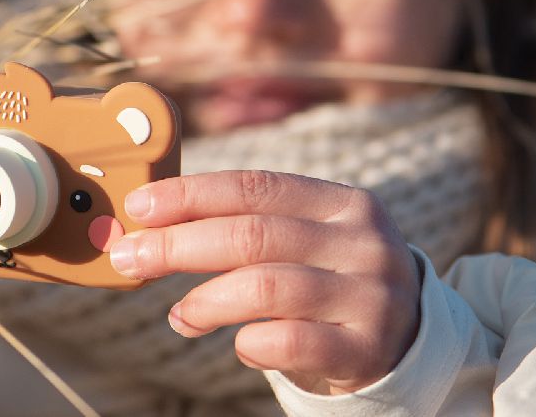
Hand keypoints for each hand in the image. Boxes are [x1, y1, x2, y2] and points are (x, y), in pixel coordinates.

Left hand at [109, 170, 420, 394]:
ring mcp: (370, 295)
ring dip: (205, 300)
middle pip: (252, 235)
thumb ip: (243, 227)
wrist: (404, 340)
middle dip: (178, 245)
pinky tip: (239, 343)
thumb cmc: (326, 280)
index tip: (139, 208)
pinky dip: (251, 342)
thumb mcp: (302, 240)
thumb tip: (149, 228)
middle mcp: (361, 242)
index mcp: (341, 201)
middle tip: (130, 257)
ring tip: (179, 315)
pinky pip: (292, 342)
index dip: (190, 195)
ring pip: (266, 287)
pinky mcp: (368, 348)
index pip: (254, 187)